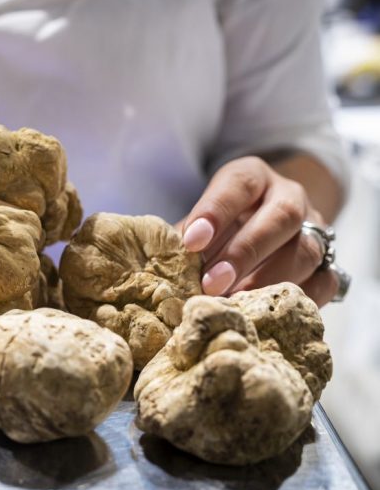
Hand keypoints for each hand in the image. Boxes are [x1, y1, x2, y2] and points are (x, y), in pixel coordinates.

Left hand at [180, 156, 338, 305]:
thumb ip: (185, 241)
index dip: (215, 211)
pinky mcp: (328, 262)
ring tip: (234, 304)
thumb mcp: (198, 222)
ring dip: (268, 281)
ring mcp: (315, 228)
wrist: (259, 229)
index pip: (238, 184)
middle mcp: (289, 196)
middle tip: (212, 283)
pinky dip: (298, 300)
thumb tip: (162, 270)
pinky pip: (325, 281)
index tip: (191, 242)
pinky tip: (266, 312)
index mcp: (252, 177)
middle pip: (281, 217)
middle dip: (245, 253)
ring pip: (307, 251)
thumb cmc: (217, 229)